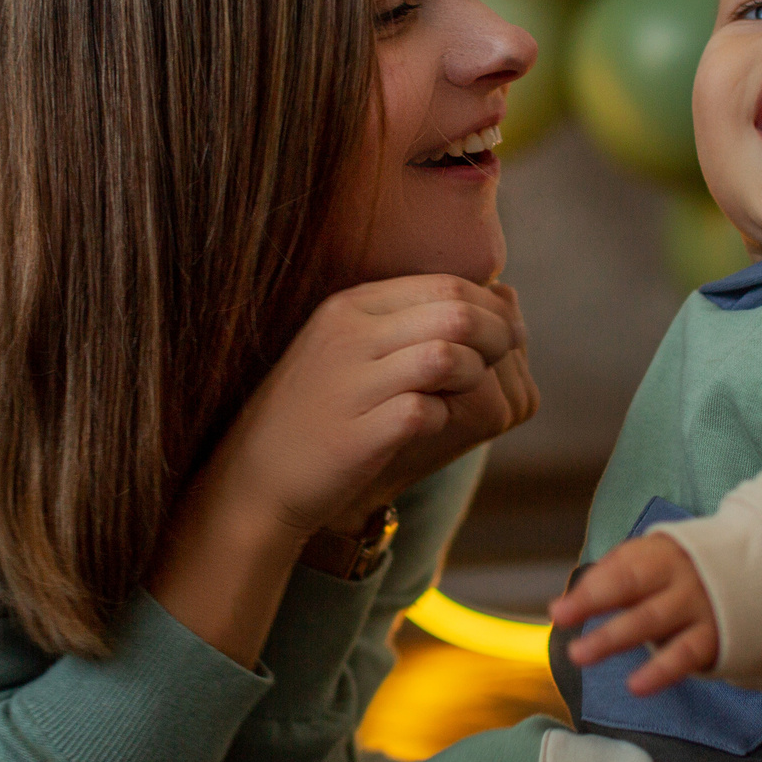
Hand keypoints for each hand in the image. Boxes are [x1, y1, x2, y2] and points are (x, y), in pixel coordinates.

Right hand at [152, 275, 531, 664]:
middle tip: (500, 362)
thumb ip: (417, 318)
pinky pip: (426, 412)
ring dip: (473, 377)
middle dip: (496, 337)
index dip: (491, 308)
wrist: (255, 477)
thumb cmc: (318, 410)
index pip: (445, 284)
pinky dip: (443, 419)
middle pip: (456, 314)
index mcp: (351, 305)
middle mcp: (348, 335)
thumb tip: (506, 297)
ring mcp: (350, 384)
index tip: (506, 334)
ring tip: (465, 394)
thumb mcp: (354, 346)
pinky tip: (431, 425)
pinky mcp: (357, 434)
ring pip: (447, 357)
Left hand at [548, 535, 719, 695]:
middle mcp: (677, 575)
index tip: (559, 612)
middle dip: (594, 606)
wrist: (751, 577)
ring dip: (614, 638)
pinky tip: (636, 686)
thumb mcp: (647, 563)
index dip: (587, 592)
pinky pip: (684, 654)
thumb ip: (607, 580)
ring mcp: (697, 604)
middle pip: (631, 587)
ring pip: (652, 620)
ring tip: (581, 655)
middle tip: (562, 627)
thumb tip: (561, 607)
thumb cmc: (677, 576)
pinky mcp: (712, 636)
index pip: (617, 571)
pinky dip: (661, 671)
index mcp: (657, 553)